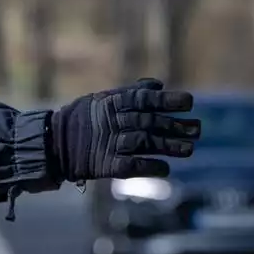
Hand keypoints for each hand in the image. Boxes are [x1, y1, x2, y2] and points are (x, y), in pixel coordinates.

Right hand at [50, 78, 198, 181]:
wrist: (56, 144)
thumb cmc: (84, 119)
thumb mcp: (103, 99)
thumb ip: (131, 93)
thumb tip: (158, 84)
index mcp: (112, 103)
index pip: (144, 99)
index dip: (167, 100)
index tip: (189, 102)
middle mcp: (113, 122)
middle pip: (149, 122)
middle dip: (175, 125)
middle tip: (197, 129)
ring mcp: (110, 143)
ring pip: (145, 143)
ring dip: (169, 146)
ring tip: (189, 149)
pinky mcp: (107, 164)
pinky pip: (133, 166)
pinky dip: (151, 167)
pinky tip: (166, 168)